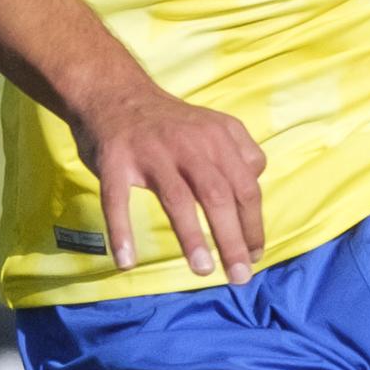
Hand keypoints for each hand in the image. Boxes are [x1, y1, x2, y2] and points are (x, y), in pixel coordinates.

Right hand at [68, 78, 266, 278]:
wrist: (113, 92)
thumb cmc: (167, 122)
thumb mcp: (212, 125)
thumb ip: (240, 150)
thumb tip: (256, 181)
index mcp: (217, 138)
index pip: (245, 187)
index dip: (253, 225)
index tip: (255, 256)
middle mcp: (188, 143)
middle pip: (218, 196)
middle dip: (232, 240)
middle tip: (239, 276)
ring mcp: (150, 152)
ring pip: (177, 198)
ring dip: (192, 237)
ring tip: (203, 270)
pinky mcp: (115, 160)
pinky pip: (117, 200)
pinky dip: (121, 231)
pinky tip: (126, 261)